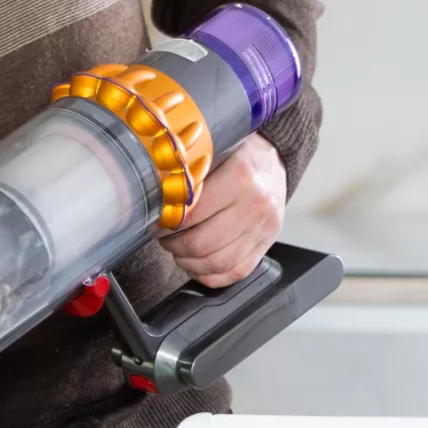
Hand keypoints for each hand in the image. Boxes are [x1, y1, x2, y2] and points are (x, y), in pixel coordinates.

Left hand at [161, 133, 286, 288]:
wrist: (274, 156)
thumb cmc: (238, 153)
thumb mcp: (212, 151)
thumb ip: (188, 175)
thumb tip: (154, 198)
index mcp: (239, 178)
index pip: (190, 215)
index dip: (165, 225)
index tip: (154, 223)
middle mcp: (254, 205)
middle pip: (202, 244)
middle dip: (174, 246)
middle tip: (164, 238)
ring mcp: (264, 227)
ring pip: (218, 263)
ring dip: (189, 263)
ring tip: (178, 252)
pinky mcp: (268, 241)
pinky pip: (238, 272)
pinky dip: (213, 276)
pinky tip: (198, 267)